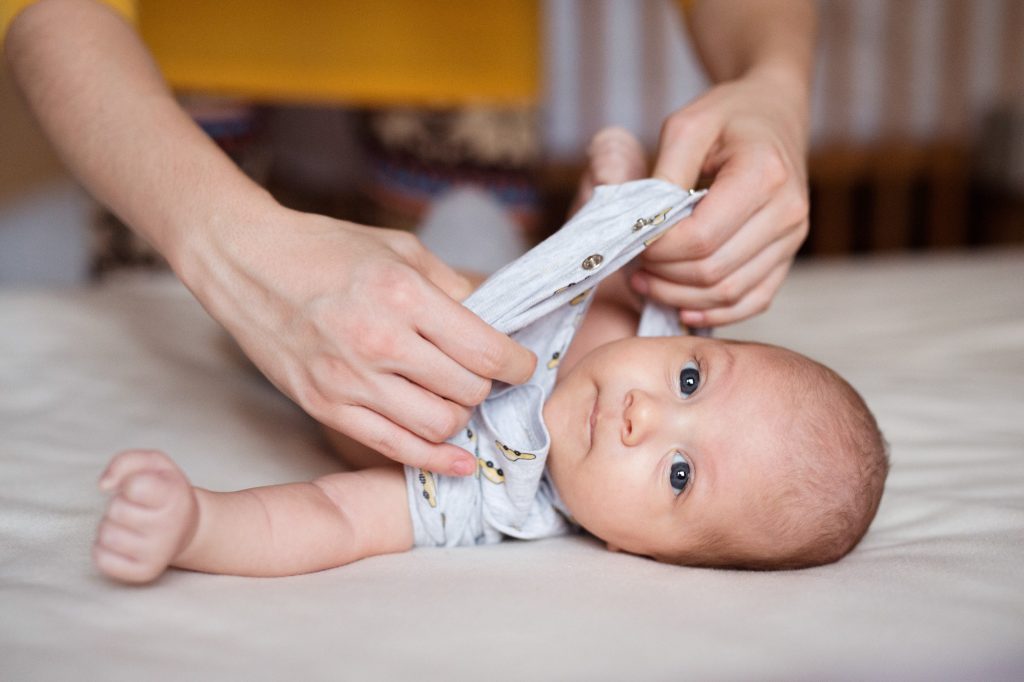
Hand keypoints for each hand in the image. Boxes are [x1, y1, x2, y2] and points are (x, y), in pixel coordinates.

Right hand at [192, 207, 535, 475]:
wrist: (246, 262)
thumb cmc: (325, 249)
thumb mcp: (399, 249)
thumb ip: (451, 288)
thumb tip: (494, 324)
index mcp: (402, 294)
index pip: (485, 350)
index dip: (517, 364)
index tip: (521, 365)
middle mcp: (378, 340)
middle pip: (467, 389)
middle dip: (487, 386)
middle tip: (483, 376)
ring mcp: (348, 379)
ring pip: (438, 425)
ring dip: (460, 416)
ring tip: (455, 397)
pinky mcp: (325, 406)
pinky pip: (393, 447)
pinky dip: (434, 458)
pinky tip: (457, 460)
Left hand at [635, 68, 810, 326]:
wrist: (773, 112)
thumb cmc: (727, 115)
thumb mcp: (687, 125)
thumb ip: (664, 174)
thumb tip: (644, 226)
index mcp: (763, 175)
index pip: (701, 237)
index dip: (659, 250)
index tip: (633, 243)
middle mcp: (787, 212)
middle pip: (714, 271)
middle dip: (665, 276)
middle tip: (632, 267)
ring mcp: (793, 238)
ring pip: (730, 292)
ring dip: (681, 297)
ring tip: (646, 282)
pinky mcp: (787, 256)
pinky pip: (753, 300)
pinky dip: (715, 312)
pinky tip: (681, 308)